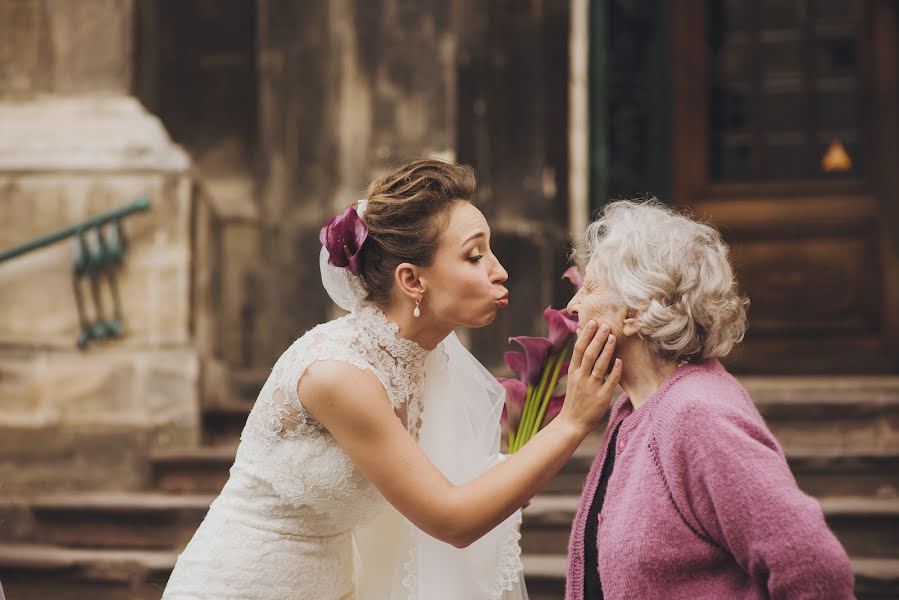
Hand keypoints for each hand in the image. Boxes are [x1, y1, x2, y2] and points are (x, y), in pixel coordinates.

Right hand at [558, 320, 621, 436]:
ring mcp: (591, 387)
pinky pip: (610, 381)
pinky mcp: (602, 397)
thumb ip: (580, 361)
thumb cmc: (576, 398)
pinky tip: (620, 360)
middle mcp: (581, 377)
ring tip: (613, 337)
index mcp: (574, 371)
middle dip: (597, 338)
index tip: (593, 322)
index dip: (586, 335)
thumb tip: (583, 341)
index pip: (579, 349)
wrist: (572, 422)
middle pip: (589, 354)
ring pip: (599, 365)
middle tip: (606, 325)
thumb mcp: (573, 378)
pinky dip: (615, 370)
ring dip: (606, 350)